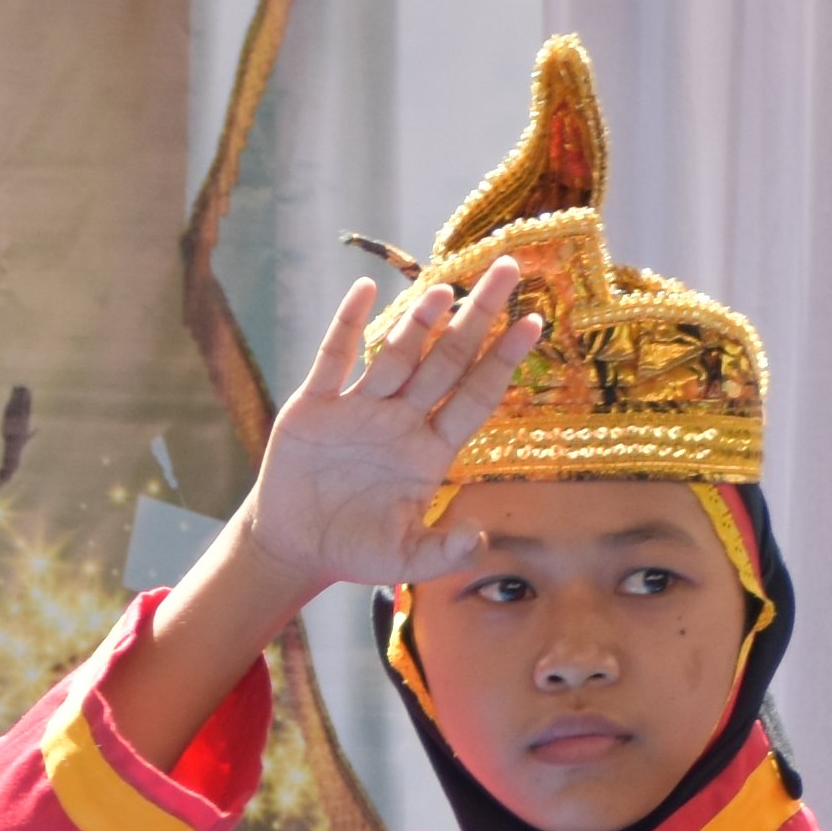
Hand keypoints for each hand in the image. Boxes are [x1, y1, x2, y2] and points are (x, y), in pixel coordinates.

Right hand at [228, 261, 540, 597]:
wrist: (297, 546)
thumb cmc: (358, 551)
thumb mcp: (404, 561)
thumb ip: (442, 552)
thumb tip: (480, 537)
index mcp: (429, 452)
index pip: (475, 396)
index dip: (504, 360)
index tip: (534, 323)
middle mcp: (402, 420)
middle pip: (448, 360)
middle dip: (478, 317)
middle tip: (509, 270)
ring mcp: (360, 408)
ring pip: (397, 354)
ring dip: (420, 322)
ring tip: (446, 288)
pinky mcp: (316, 405)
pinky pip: (334, 357)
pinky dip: (347, 324)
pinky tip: (365, 290)